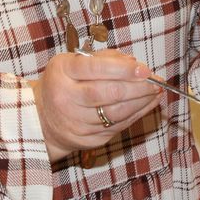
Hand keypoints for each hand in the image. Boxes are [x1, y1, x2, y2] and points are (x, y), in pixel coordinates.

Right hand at [29, 49, 161, 160]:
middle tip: (156, 82)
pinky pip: (117, 127)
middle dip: (137, 88)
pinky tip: (147, 104)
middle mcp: (66, 98)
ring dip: (141, 102)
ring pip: (115, 114)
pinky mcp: (87, 140)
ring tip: (156, 92)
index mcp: (62, 73)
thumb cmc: (63, 83)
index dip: (122, 69)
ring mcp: (76, 122)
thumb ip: (103, 59)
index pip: (95, 69)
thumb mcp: (73, 62)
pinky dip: (136, 115)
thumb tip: (133, 62)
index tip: (144, 68)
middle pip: (107, 93)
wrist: (42, 119)